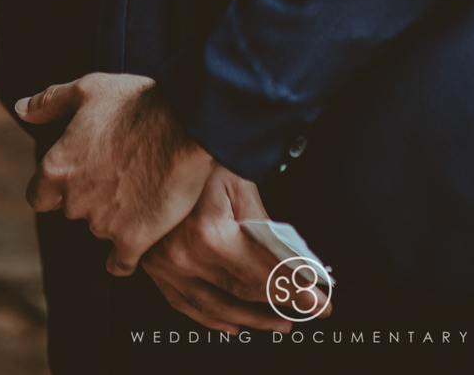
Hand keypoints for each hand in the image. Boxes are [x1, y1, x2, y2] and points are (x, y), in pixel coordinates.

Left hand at [19, 75, 213, 275]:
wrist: (186, 123)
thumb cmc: (137, 102)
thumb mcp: (88, 89)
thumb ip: (49, 102)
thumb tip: (21, 109)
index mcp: (57, 168)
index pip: (39, 196)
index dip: (57, 187)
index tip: (77, 176)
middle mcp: (74, 201)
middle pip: (73, 210)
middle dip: (90, 195)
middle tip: (117, 174)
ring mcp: (102, 224)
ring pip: (99, 230)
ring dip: (113, 216)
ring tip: (140, 189)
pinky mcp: (132, 241)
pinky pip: (120, 263)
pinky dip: (126, 255)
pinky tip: (137, 238)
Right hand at [141, 164, 295, 335]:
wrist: (158, 150)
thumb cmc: (200, 157)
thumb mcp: (240, 184)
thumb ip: (263, 227)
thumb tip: (291, 261)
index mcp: (207, 233)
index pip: (261, 273)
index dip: (293, 289)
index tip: (318, 300)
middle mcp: (183, 257)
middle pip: (241, 293)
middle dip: (282, 303)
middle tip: (311, 309)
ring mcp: (165, 268)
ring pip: (215, 308)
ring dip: (252, 319)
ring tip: (280, 321)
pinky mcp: (155, 269)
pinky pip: (186, 305)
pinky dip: (212, 318)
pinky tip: (234, 323)